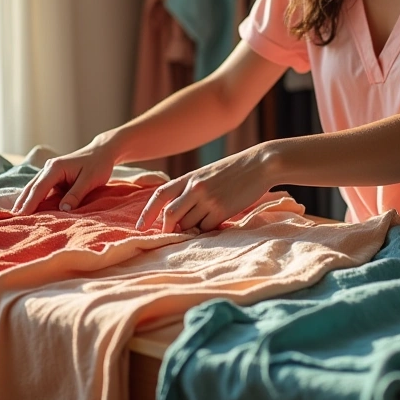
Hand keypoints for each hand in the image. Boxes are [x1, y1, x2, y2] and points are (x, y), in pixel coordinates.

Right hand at [12, 130, 122, 213]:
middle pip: (31, 188)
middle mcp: (49, 168)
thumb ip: (76, 194)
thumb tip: (63, 209)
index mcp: (56, 167)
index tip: (21, 216)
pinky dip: (35, 198)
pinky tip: (29, 209)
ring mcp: (50, 172)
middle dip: (22, 203)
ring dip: (25, 201)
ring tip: (16, 217)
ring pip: (34, 188)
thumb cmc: (98, 164)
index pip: (39, 188)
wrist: (102, 152)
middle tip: (12, 220)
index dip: (30, 203)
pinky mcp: (54, 177)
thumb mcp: (90, 180)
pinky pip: (41, 189)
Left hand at [136, 145, 271, 232]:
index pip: (160, 195)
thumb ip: (192, 188)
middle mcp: (195, 188)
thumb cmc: (235, 169)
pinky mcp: (222, 210)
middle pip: (170, 215)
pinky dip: (207, 229)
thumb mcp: (208, 173)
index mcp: (190, 177)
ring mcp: (208, 199)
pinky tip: (218, 220)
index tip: (140, 227)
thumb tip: (178, 212)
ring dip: (192, 229)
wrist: (260, 164)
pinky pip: (206, 228)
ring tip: (204, 221)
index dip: (147, 212)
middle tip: (171, 234)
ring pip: (188, 224)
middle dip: (167, 228)